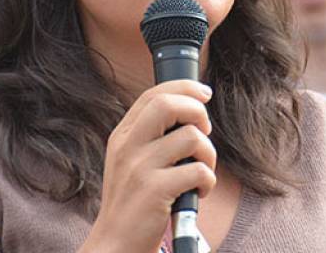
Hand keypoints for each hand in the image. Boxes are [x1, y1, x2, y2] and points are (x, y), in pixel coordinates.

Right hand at [79, 80, 215, 252]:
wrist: (116, 244)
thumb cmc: (134, 202)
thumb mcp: (131, 161)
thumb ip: (152, 136)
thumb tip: (192, 111)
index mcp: (123, 136)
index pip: (153, 94)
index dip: (184, 88)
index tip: (204, 93)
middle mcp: (128, 147)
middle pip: (168, 104)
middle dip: (197, 111)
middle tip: (204, 131)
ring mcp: (140, 168)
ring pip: (191, 137)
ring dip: (209, 153)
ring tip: (202, 170)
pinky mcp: (155, 191)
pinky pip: (198, 170)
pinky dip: (208, 181)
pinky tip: (199, 191)